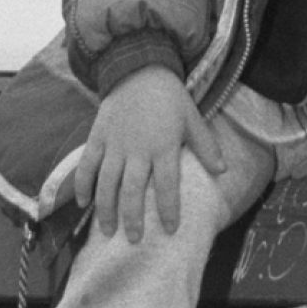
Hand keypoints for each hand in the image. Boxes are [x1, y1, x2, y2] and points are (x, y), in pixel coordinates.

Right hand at [72, 68, 225, 241]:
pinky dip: (83, 185)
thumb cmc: (168, 96)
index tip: (171, 230)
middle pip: (132, 191)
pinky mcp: (97, 137)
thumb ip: (205, 146)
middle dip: (133, 218)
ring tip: (108, 231)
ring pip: (107, 183)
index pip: (167, 185)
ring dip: (107, 209)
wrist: (138, 68)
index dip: (169, 209)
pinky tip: (83, 204)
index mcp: (163, 145)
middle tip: (134, 240)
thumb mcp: (192, 117)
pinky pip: (87, 165)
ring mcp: (114, 144)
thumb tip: (223, 171)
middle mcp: (137, 149)